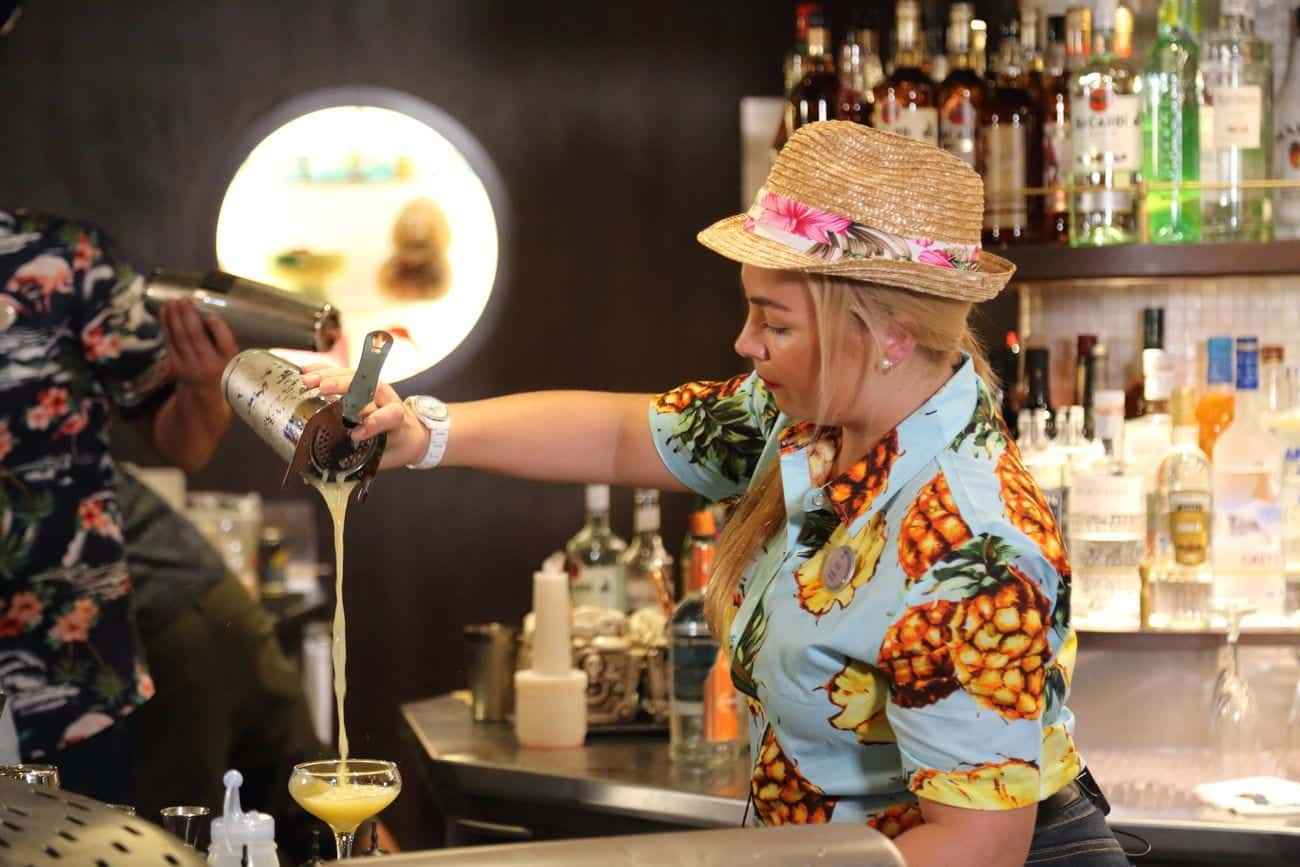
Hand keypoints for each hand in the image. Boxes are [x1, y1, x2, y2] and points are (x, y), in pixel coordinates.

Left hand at [160, 300, 237, 390]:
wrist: (204, 395)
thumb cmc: (220, 369)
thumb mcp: (230, 359)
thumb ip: (222, 340)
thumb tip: (205, 313)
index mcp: (227, 361)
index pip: (224, 341)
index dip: (217, 326)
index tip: (210, 315)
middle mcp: (209, 364)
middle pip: (196, 336)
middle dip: (188, 315)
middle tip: (184, 300)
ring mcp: (190, 365)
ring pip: (180, 338)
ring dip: (175, 317)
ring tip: (173, 302)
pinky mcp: (175, 365)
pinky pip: (169, 342)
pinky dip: (166, 325)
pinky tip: (164, 312)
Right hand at [301, 365, 429, 468]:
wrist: (413, 432)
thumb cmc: (398, 445)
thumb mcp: (383, 457)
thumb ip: (355, 464)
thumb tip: (315, 478)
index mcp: (397, 418)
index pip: (390, 415)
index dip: (374, 422)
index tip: (356, 434)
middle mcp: (386, 399)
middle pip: (368, 386)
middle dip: (344, 386)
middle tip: (322, 389)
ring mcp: (373, 389)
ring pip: (353, 376)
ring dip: (328, 376)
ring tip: (308, 380)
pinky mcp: (362, 385)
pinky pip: (342, 374)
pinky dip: (324, 371)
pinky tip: (307, 369)